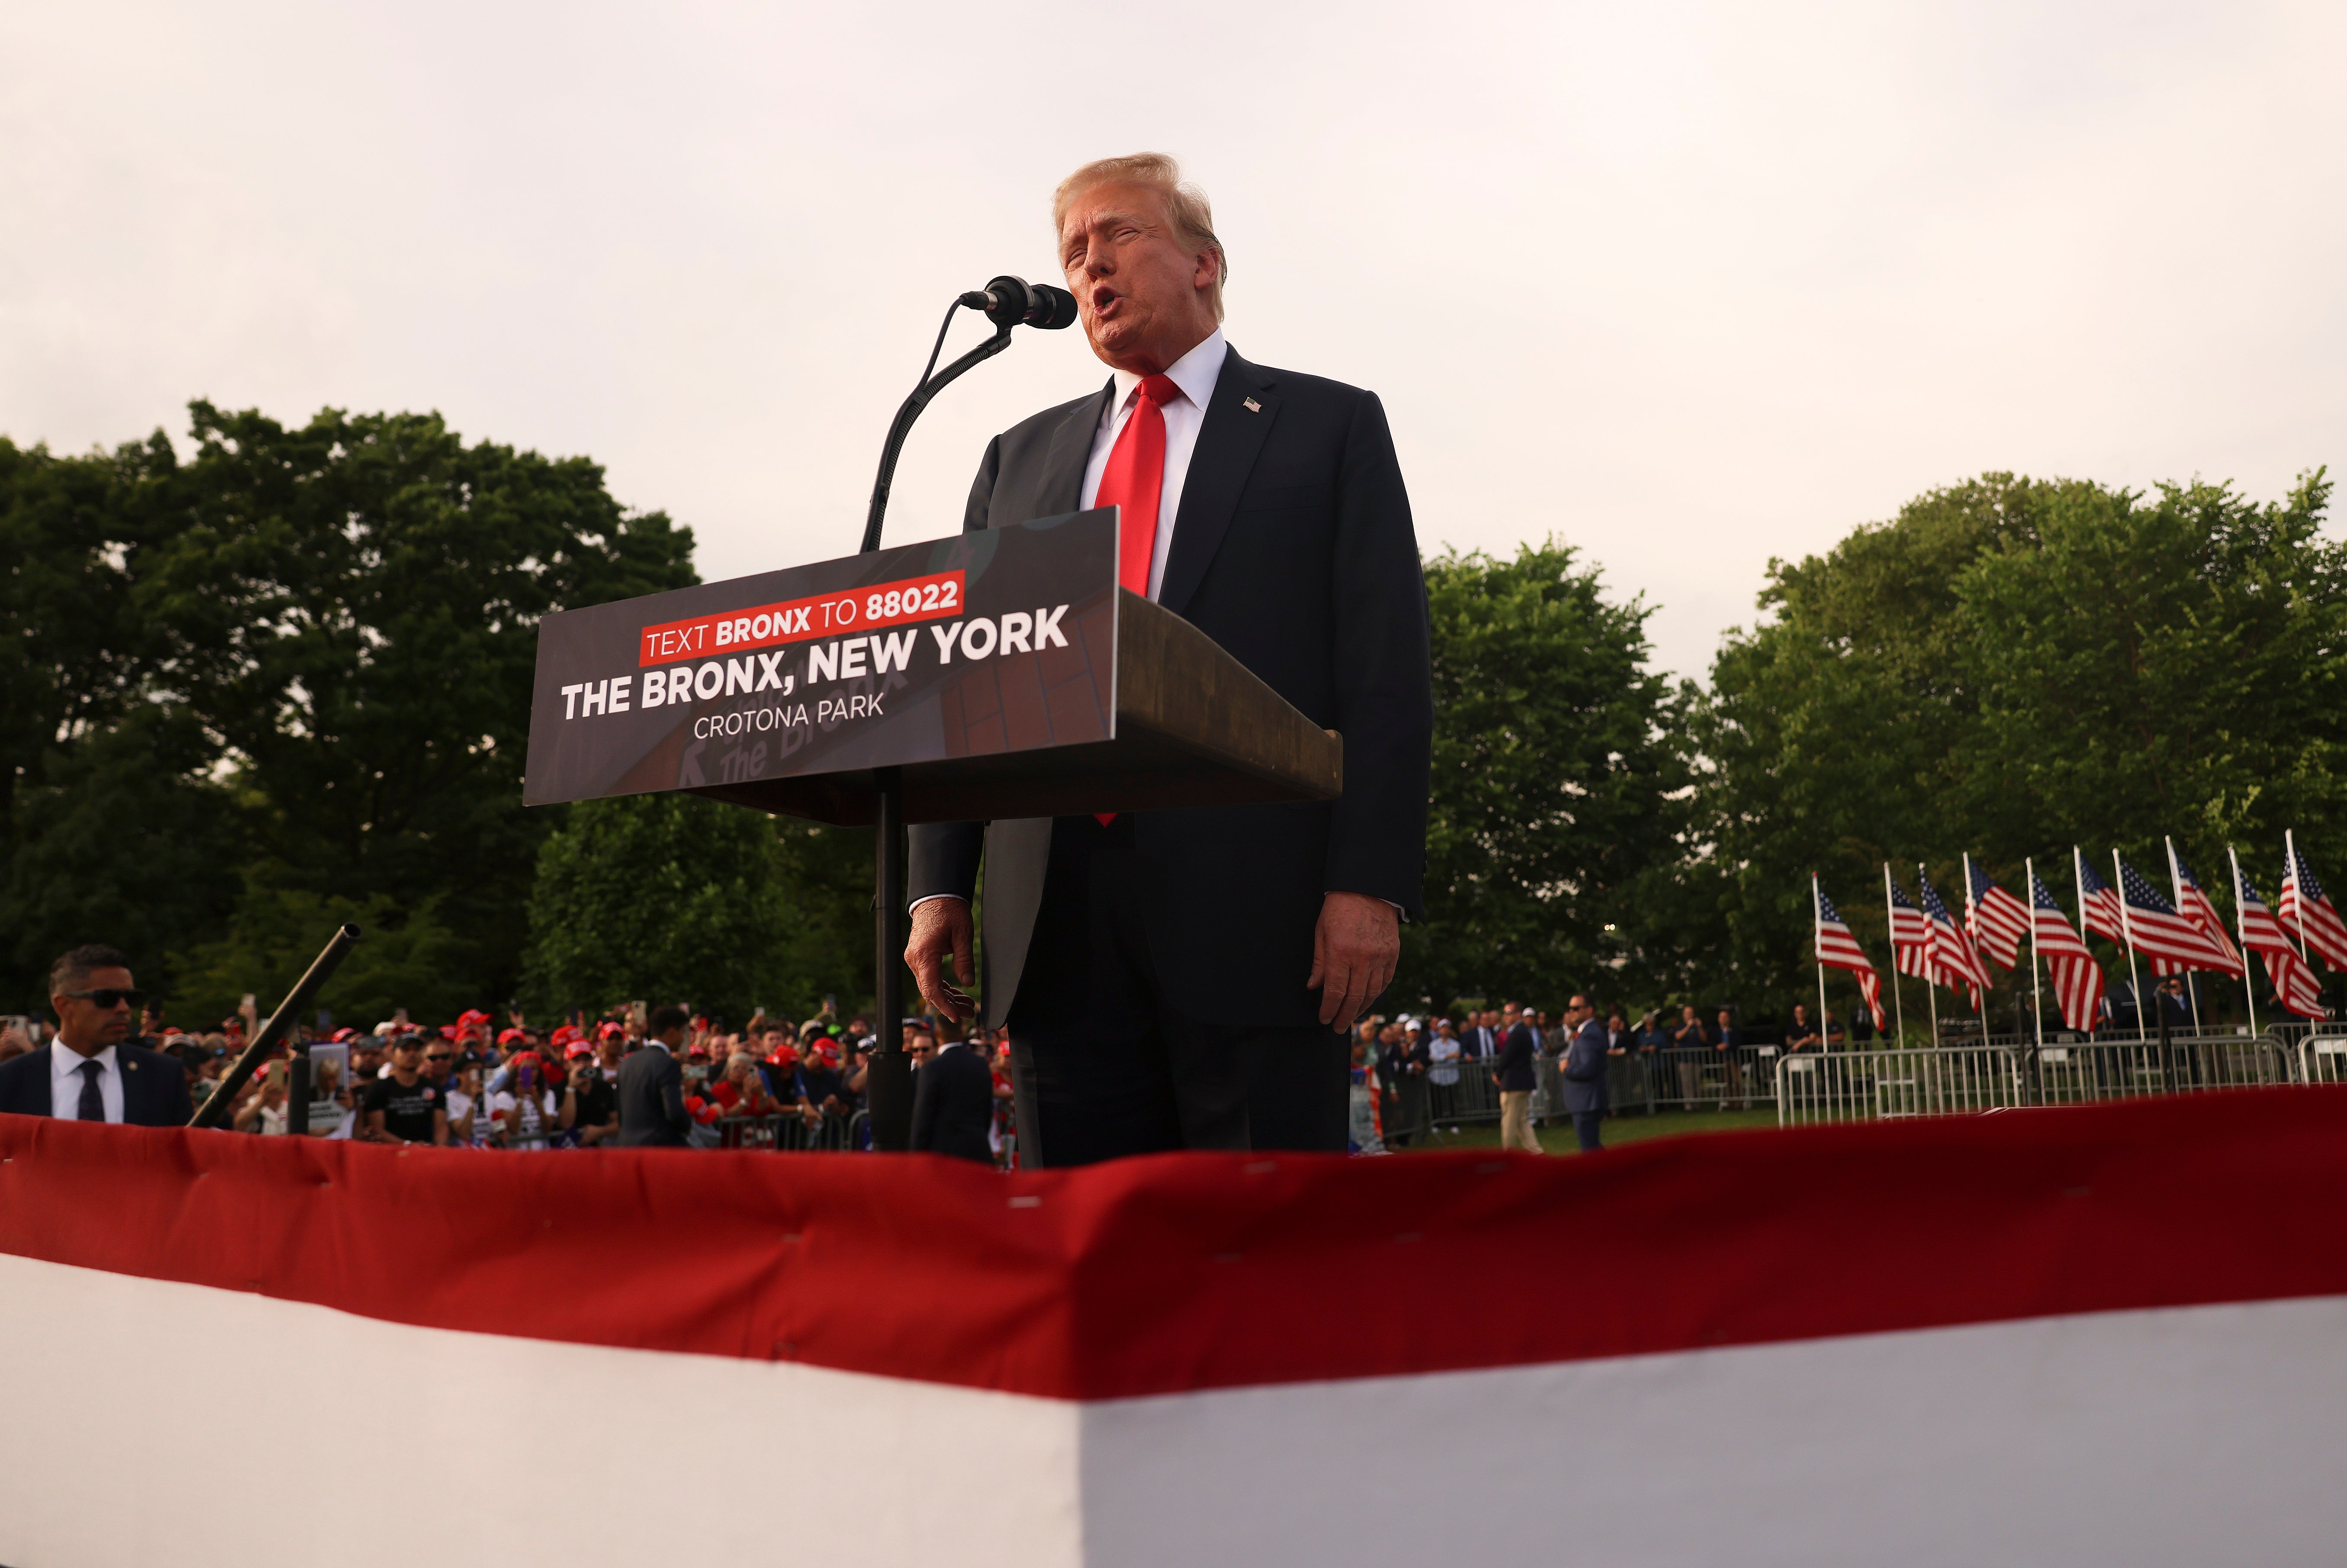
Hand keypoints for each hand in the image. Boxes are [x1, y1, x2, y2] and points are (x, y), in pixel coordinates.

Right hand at [905, 898, 975, 1022]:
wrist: (934, 895)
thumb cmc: (949, 910)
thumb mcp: (963, 934)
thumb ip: (964, 960)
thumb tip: (968, 983)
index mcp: (924, 954)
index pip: (931, 989)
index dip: (944, 1006)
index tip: (957, 1017)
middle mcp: (915, 959)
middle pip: (930, 991)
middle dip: (950, 1005)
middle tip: (970, 1013)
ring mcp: (915, 958)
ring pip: (929, 986)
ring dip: (948, 997)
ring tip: (968, 1006)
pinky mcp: (918, 957)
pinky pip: (929, 977)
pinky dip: (942, 987)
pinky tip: (957, 993)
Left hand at [1307, 892, 1398, 1029]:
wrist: (1368, 888)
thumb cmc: (1339, 908)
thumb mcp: (1321, 932)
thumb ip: (1319, 963)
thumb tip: (1313, 987)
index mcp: (1341, 953)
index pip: (1335, 991)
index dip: (1329, 1009)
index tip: (1325, 1019)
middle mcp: (1363, 958)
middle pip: (1354, 997)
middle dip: (1345, 1016)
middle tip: (1338, 1027)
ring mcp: (1381, 957)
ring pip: (1372, 992)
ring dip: (1361, 1008)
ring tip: (1351, 1016)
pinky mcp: (1393, 953)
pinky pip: (1386, 981)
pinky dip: (1377, 993)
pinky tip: (1368, 999)